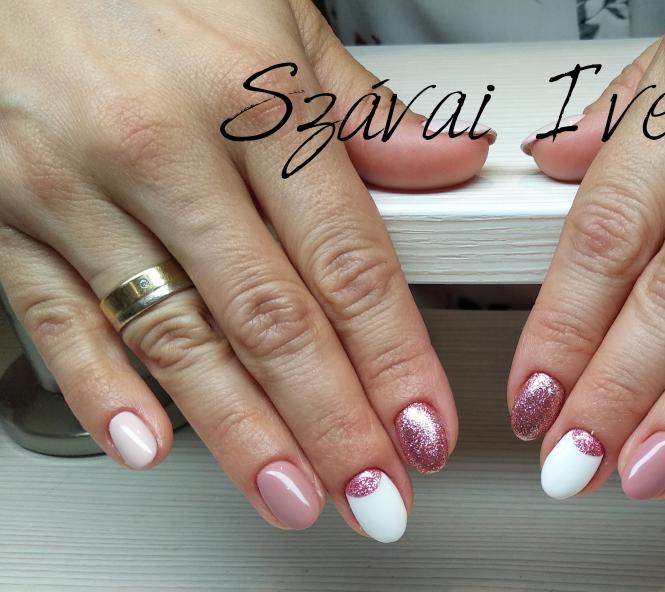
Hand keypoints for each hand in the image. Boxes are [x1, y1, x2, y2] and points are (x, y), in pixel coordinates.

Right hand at [0, 0, 491, 540]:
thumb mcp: (271, 16)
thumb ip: (359, 107)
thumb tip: (449, 157)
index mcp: (245, 96)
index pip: (346, 257)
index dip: (395, 356)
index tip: (424, 426)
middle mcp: (159, 146)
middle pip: (271, 317)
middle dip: (334, 424)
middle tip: (378, 497)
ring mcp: (71, 184)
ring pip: (175, 336)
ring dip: (243, 433)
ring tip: (296, 496)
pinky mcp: (0, 211)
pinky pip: (56, 317)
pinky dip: (103, 390)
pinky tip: (152, 446)